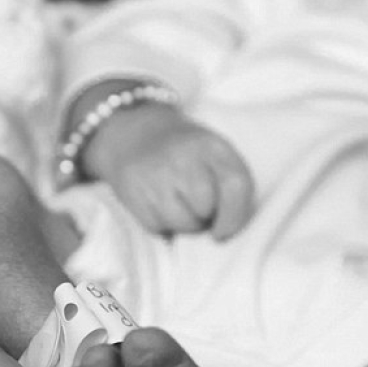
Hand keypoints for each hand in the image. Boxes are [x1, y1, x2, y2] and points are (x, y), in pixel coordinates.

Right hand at [82, 103, 253, 239]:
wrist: (139, 134)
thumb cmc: (189, 155)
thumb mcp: (217, 155)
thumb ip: (232, 186)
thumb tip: (223, 232)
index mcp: (212, 146)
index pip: (235, 186)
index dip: (235, 216)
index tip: (225, 229)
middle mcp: (183, 156)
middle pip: (205, 208)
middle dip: (205, 217)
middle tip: (197, 206)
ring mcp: (156, 172)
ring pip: (182, 223)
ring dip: (184, 224)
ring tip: (180, 206)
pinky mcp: (132, 188)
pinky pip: (157, 227)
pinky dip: (162, 224)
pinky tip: (160, 205)